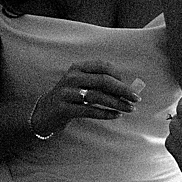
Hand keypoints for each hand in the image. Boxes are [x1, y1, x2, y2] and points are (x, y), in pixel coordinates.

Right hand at [29, 64, 144, 137]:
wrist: (44, 113)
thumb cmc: (71, 98)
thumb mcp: (83, 86)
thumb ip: (101, 84)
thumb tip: (129, 90)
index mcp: (78, 68)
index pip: (103, 66)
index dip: (119, 76)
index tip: (130, 87)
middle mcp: (72, 77)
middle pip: (103, 81)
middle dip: (122, 90)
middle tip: (136, 99)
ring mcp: (66, 92)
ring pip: (97, 96)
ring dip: (117, 103)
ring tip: (129, 109)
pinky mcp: (63, 108)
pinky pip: (88, 110)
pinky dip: (105, 113)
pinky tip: (116, 115)